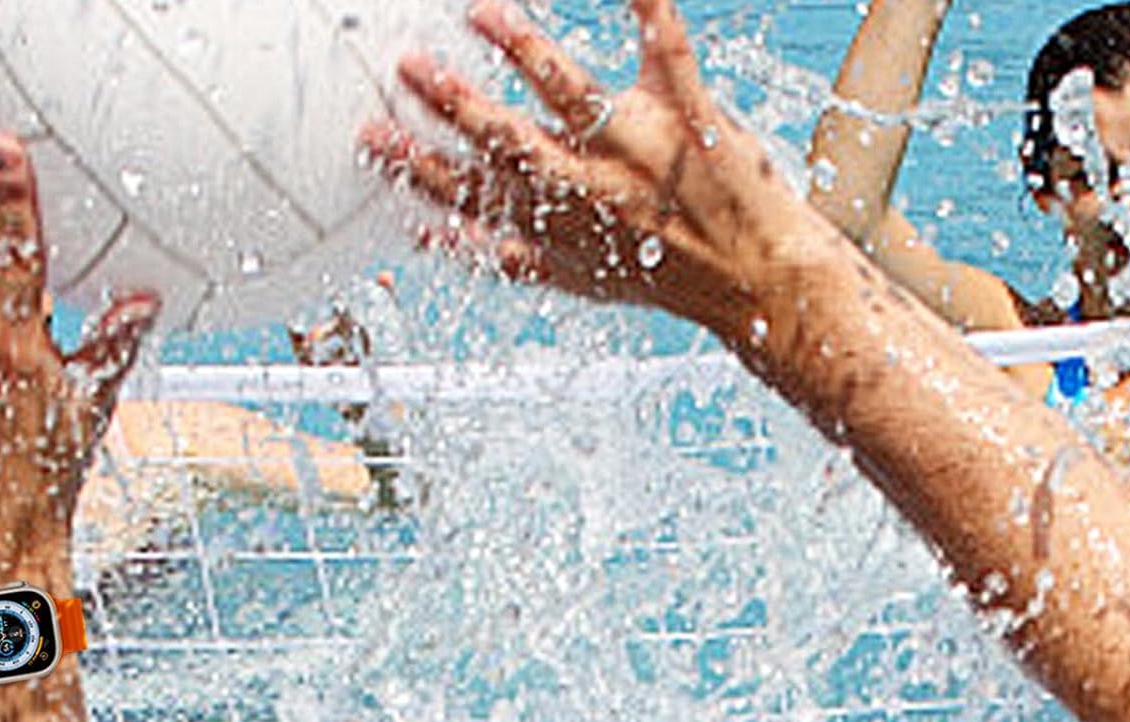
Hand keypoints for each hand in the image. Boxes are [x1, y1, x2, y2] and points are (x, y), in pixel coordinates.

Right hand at [366, 0, 826, 351]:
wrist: (756, 284)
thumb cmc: (663, 277)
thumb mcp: (574, 278)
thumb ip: (504, 251)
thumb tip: (433, 236)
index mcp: (554, 228)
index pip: (474, 196)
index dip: (420, 170)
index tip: (373, 141)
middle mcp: (586, 190)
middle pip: (505, 142)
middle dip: (451, 106)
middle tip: (405, 68)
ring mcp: (637, 150)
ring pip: (566, 94)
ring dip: (520, 51)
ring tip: (480, 14)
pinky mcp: (690, 117)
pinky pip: (666, 45)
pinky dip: (648, 0)